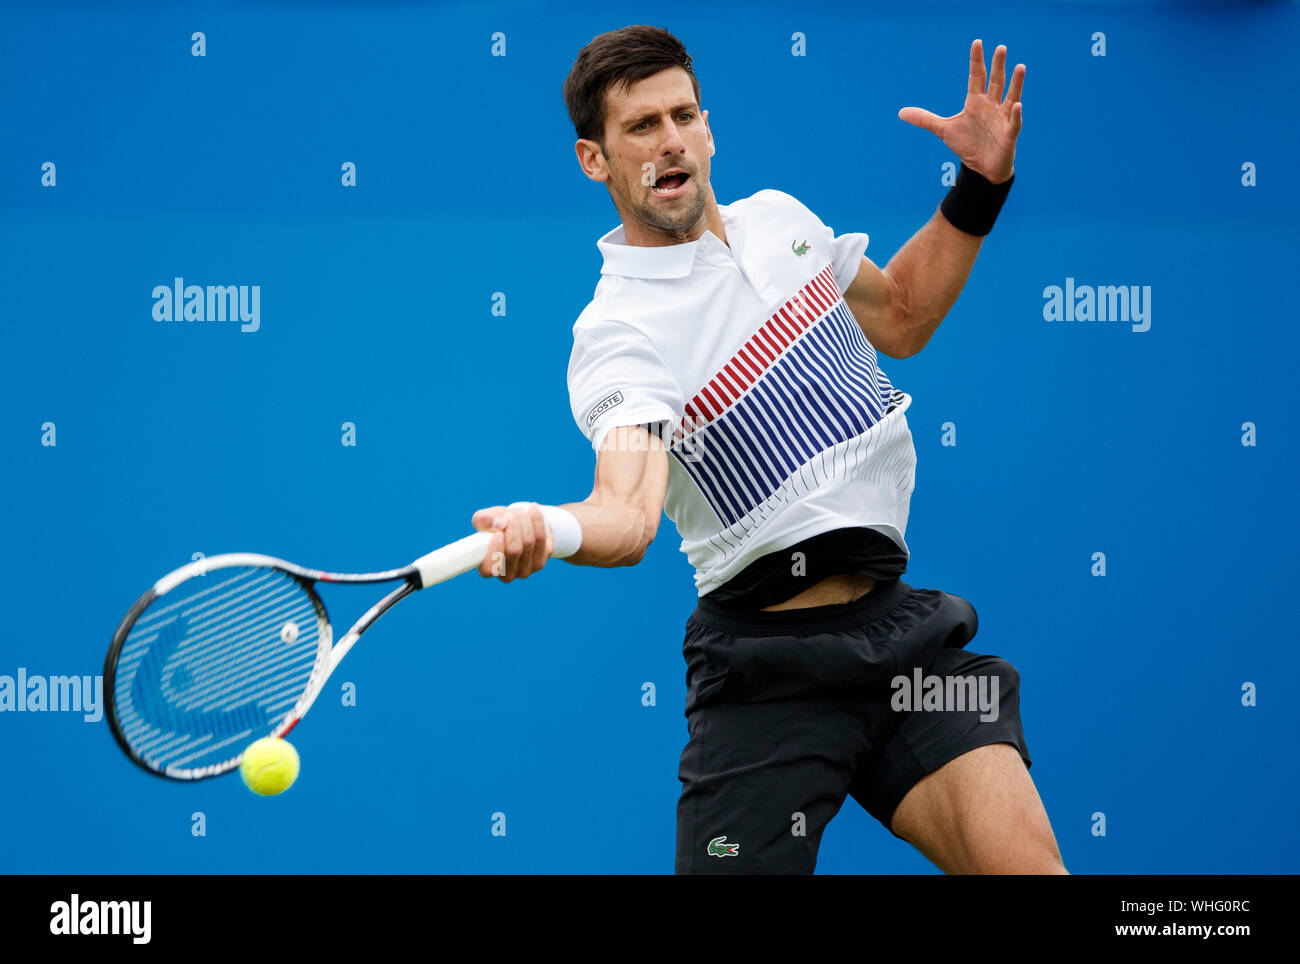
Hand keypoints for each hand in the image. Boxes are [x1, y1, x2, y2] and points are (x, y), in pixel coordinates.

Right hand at [471, 502, 552, 580]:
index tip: (498, 532)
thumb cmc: (494, 525)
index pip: (490, 569)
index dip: (495, 550)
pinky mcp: (540, 562)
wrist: (516, 525)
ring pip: (529, 543)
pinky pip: (542, 538)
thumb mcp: (483, 519)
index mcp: (488, 568)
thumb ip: (485, 520)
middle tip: (510, 514)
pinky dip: (537, 521)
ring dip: (525, 521)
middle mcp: (507, 574)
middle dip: (513, 527)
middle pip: (514, 550)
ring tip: (520, 512)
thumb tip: (500, 524)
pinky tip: (533, 510)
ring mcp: (525, 571)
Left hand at [898, 39, 1023, 183]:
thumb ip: (925, 119)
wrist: (981, 167)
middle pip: (995, 82)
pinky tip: (1017, 105)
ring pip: (1010, 97)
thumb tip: (901, 112)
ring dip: (1015, 83)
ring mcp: (1002, 118)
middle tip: (1000, 48)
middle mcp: (991, 106)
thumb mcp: (944, 130)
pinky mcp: (1009, 134)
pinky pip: (1014, 122)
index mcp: (975, 102)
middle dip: (998, 66)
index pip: (976, 77)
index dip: (976, 61)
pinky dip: (1015, 114)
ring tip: (1019, 67)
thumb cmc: (967, 145)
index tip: (977, 42)